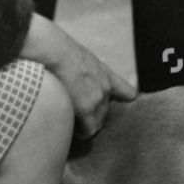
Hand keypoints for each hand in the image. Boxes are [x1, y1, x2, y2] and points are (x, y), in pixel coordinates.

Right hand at [21, 14, 136, 135]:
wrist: (55, 51)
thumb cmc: (60, 51)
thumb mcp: (80, 59)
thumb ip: (85, 73)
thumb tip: (76, 82)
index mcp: (105, 74)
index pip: (127, 93)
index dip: (122, 102)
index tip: (116, 107)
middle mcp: (106, 87)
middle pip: (104, 114)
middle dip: (91, 116)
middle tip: (75, 112)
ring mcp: (98, 99)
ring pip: (96, 124)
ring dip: (84, 125)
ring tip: (68, 117)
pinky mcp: (87, 109)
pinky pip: (87, 132)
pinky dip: (79, 132)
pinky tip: (68, 126)